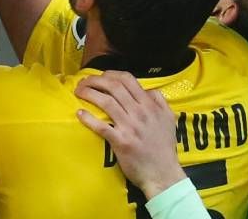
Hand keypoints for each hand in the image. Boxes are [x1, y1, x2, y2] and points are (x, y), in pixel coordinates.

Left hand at [75, 72, 187, 200]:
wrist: (163, 174)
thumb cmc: (164, 147)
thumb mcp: (169, 119)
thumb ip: (160, 101)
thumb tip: (147, 90)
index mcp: (150, 106)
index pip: (128, 80)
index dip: (110, 74)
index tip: (100, 76)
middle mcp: (140, 113)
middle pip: (114, 87)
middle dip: (95, 80)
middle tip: (83, 82)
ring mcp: (129, 127)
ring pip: (106, 102)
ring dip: (89, 93)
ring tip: (78, 92)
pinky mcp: (121, 141)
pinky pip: (101, 126)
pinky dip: (88, 118)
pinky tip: (80, 113)